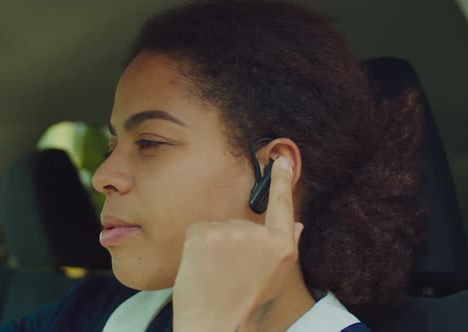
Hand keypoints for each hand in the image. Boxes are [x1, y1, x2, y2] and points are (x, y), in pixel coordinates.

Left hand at [172, 156, 303, 331]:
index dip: (282, 181)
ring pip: (220, 226)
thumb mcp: (275, 280)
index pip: (282, 205)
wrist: (213, 324)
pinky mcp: (203, 231)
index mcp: (281, 247)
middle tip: (229, 270)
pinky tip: (201, 265)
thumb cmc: (244, 307)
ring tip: (215, 272)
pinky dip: (197, 244)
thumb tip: (297, 224)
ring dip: (215, 244)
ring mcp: (229, 231)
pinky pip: (200, 229)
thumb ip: (286, 248)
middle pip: (243, 222)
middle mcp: (257, 235)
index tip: (281, 158)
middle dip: (234, 240)